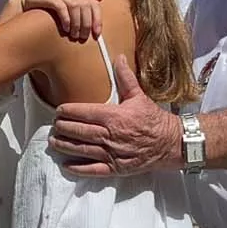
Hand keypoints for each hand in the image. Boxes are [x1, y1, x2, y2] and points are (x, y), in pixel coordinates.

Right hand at [16, 0, 103, 41]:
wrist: (21, 3)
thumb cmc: (44, 7)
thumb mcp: (64, 6)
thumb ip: (81, 2)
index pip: (93, 3)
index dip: (97, 18)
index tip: (97, 34)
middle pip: (86, 4)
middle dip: (87, 23)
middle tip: (84, 37)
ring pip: (75, 5)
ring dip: (77, 22)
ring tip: (74, 35)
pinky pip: (60, 5)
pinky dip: (65, 18)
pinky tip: (65, 29)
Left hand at [47, 55, 183, 175]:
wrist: (172, 143)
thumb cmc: (154, 120)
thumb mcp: (139, 96)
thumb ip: (125, 78)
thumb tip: (118, 57)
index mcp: (114, 116)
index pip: (84, 112)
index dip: (68, 111)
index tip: (59, 110)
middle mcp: (110, 135)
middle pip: (79, 131)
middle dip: (63, 128)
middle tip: (54, 125)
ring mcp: (112, 153)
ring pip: (82, 150)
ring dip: (65, 146)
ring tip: (54, 141)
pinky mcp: (116, 168)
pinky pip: (93, 170)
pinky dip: (78, 169)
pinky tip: (66, 165)